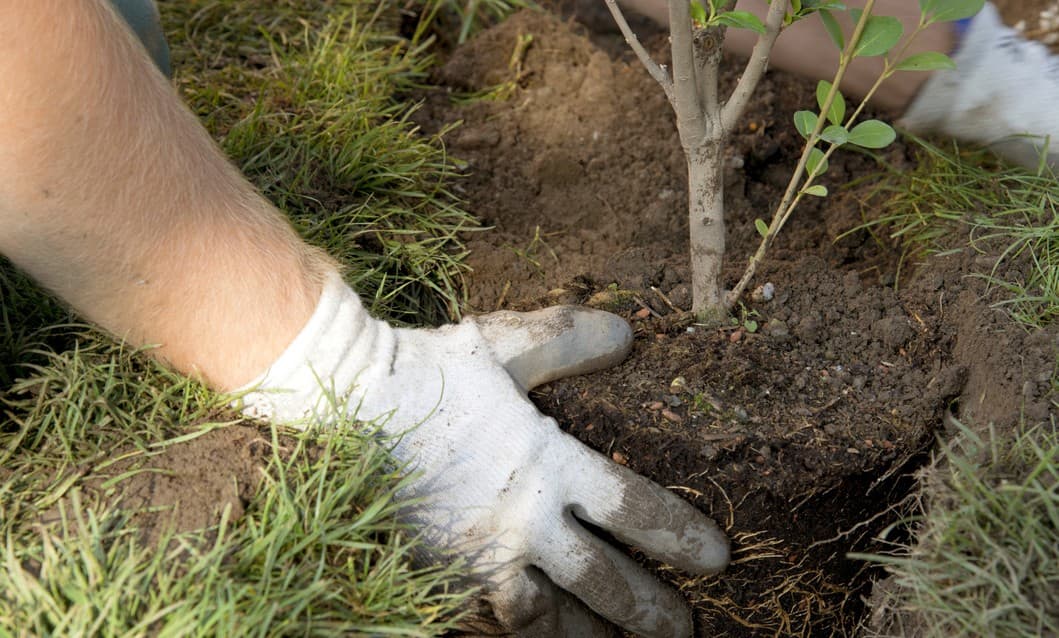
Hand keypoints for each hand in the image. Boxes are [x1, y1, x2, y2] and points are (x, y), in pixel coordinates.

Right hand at [240, 273, 729, 636]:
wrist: (346, 401)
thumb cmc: (429, 370)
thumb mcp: (504, 345)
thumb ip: (567, 341)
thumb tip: (627, 335)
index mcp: (546, 462)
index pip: (631, 509)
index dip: (679, 536)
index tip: (716, 558)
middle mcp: (520, 520)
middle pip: (602, 581)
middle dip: (649, 609)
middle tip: (683, 629)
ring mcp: (478, 556)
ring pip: (548, 617)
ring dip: (590, 636)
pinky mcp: (439, 574)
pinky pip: (489, 620)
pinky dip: (521, 634)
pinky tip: (536, 636)